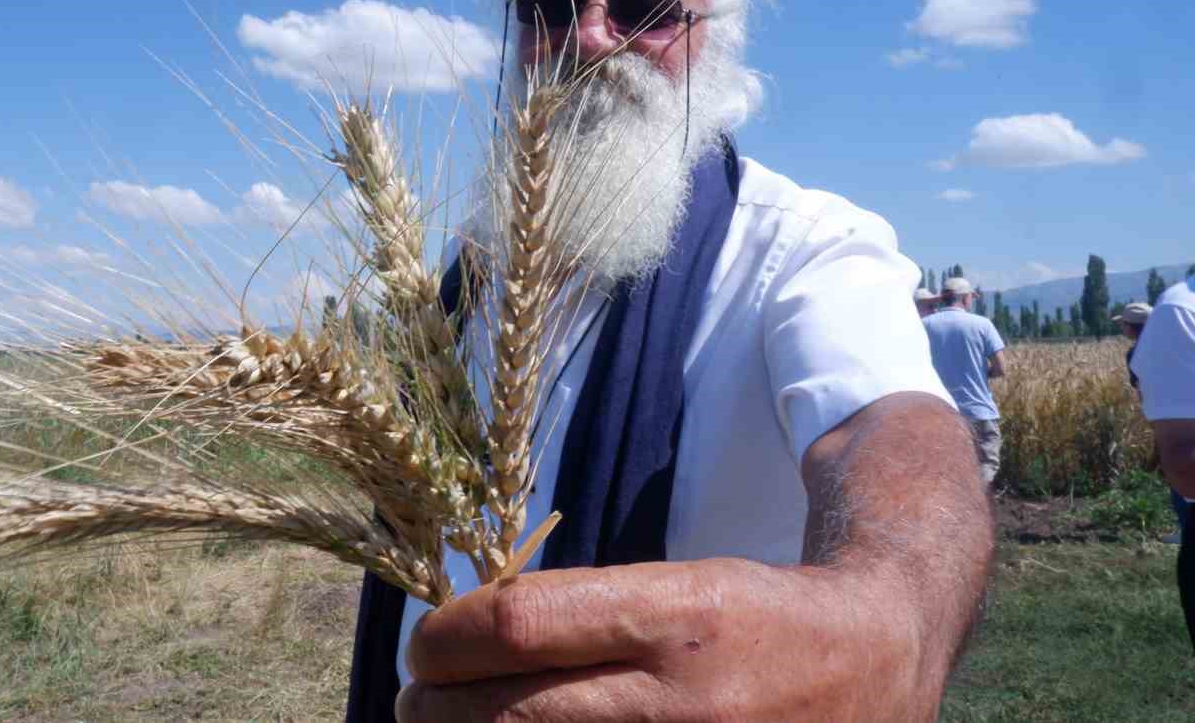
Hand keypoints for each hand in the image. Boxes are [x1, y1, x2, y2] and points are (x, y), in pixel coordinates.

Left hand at [396, 558, 941, 721]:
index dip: (445, 637)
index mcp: (672, 615)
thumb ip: (573, 615)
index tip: (426, 644)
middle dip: (434, 709)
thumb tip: (459, 646)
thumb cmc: (751, 616)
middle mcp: (681, 698)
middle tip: (416, 700)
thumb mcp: (671, 584)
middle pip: (505, 715)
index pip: (516, 624)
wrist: (878, 659)